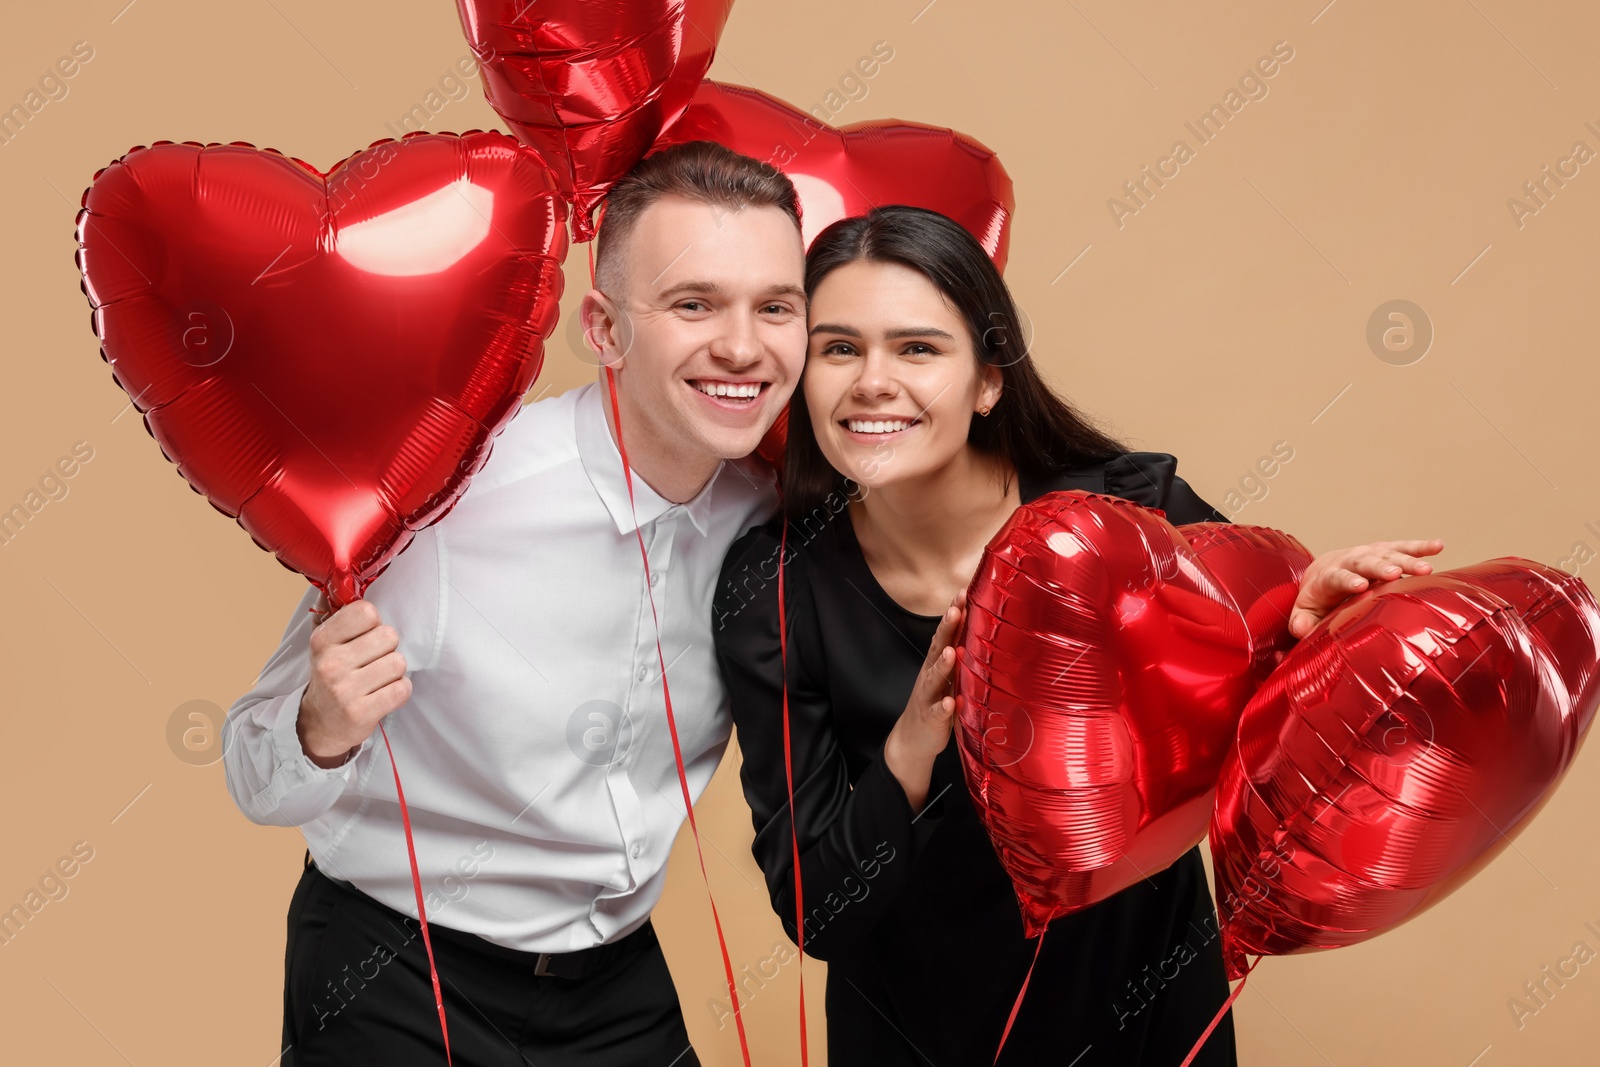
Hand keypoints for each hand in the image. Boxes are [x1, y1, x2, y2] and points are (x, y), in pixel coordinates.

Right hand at [297, 595, 410, 768]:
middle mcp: (331, 664)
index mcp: (322, 640)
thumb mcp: (326, 643)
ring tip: (376, 679)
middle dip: (387, 648)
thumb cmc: (333, 674)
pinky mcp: (362, 712)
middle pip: (389, 636)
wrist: (321, 723)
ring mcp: (345, 690)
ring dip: (394, 672)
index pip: (367, 612)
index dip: (374, 623)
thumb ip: (336, 611)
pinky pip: (403, 689)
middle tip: (372, 661)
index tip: (364, 637)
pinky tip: (382, 695)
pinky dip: (399, 691)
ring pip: (399, 663)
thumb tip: (341, 575)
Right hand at [884, 590, 966, 811]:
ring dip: (943, 665)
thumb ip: (962, 659)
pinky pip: (937, 712)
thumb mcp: (948, 678)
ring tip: (951, 652)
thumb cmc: (936, 703)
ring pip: (935, 678)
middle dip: (947, 629)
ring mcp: (929, 697)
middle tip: (956, 610)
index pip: (944, 634)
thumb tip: (985, 634)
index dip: (953, 614)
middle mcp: (930, 675)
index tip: (963, 593)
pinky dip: (944, 707)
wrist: (913, 739)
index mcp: (936, 663)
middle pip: (937, 648)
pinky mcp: (931, 719)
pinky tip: (950, 702)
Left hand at [1289, 539, 1444, 637]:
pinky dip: (1420, 547)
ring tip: (1426, 569)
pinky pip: (1404, 548)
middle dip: (1379, 567)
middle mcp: (1350, 561)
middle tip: (1393, 573)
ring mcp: (1369, 555)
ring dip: (1407, 559)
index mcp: (1329, 577)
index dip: (1347, 580)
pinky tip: (1439, 546)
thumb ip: (1301, 621)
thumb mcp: (1305, 612)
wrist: (1323, 571)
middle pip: (1365, 562)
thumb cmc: (1317, 599)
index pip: (1337, 577)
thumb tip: (1301, 630)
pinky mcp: (1384, 552)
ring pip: (1388, 554)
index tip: (1360, 585)